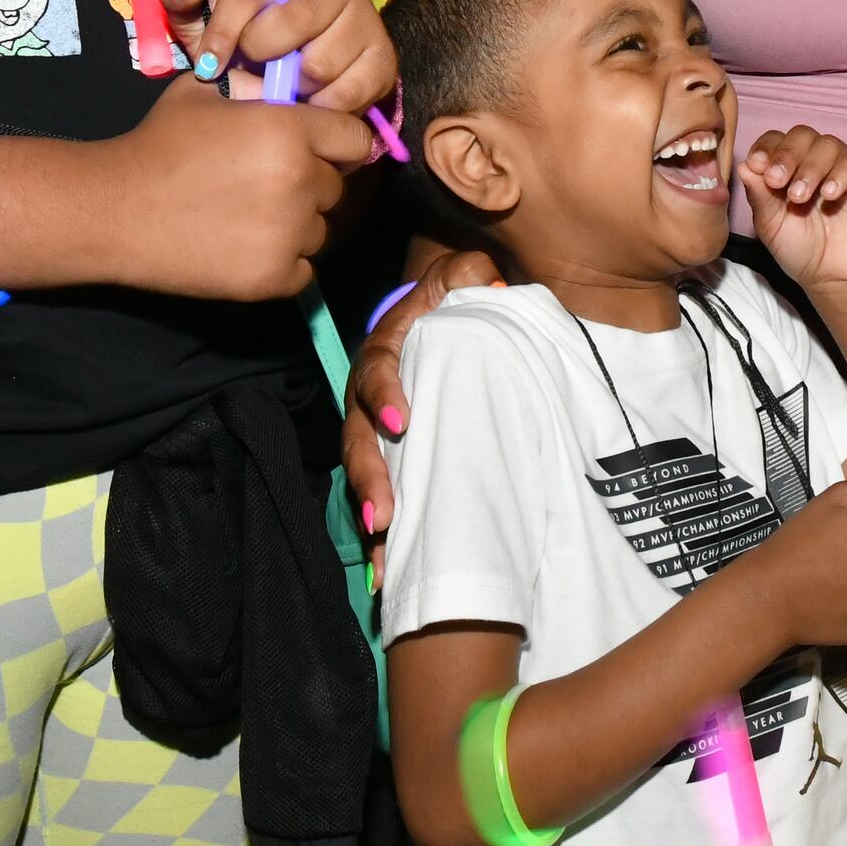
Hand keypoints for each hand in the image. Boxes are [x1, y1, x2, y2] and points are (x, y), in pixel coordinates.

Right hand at [28, 77, 369, 300]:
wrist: (113, 210)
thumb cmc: (157, 145)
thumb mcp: (202, 93)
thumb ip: (254, 90)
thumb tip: (286, 92)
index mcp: (288, 130)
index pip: (354, 139)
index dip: (335, 143)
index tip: (315, 151)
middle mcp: (300, 181)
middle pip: (335, 187)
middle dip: (307, 185)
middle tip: (262, 186)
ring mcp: (289, 234)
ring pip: (319, 230)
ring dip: (294, 225)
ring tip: (245, 218)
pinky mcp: (273, 278)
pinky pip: (302, 269)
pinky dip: (280, 262)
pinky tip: (241, 247)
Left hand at [169, 0, 396, 115]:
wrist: (292, 71)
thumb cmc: (243, 36)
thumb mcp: (204, 16)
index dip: (226, 28)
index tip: (209, 63)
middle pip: (299, 19)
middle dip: (264, 54)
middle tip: (252, 69)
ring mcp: (367, 18)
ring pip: (321, 62)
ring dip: (291, 86)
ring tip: (280, 84)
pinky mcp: (383, 60)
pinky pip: (347, 94)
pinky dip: (318, 108)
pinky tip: (305, 101)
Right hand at [344, 248, 504, 528]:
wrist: (434, 319)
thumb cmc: (446, 302)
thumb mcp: (455, 277)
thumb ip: (466, 274)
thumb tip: (488, 280)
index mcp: (383, 353)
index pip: (377, 373)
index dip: (384, 395)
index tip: (402, 420)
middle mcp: (368, 399)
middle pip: (359, 441)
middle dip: (369, 479)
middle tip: (383, 515)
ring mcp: (374, 434)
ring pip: (364, 476)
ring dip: (372, 514)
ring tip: (383, 551)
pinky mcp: (390, 460)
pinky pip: (381, 497)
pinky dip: (384, 536)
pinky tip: (388, 572)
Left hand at [740, 127, 846, 300]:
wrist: (834, 278)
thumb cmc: (800, 250)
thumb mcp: (771, 225)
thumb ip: (759, 196)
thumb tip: (743, 166)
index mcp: (787, 167)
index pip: (776, 140)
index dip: (766, 148)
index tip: (757, 165)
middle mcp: (814, 161)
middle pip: (802, 135)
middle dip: (786, 155)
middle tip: (777, 181)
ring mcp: (842, 167)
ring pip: (828, 144)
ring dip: (810, 167)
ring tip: (799, 197)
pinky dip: (841, 173)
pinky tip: (829, 195)